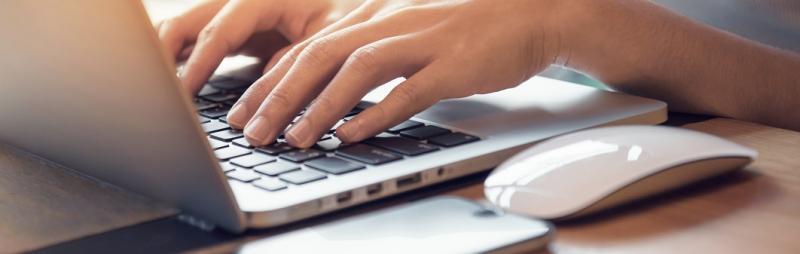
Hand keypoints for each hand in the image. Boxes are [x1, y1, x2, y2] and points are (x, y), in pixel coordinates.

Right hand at [155, 0, 363, 94]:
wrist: (369, 7)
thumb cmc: (353, 14)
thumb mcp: (332, 37)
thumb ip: (299, 61)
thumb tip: (267, 99)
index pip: (222, 26)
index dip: (201, 60)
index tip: (184, 92)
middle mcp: (249, 2)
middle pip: (192, 21)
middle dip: (167, 53)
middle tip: (152, 88)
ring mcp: (244, 18)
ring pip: (193, 31)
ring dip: (173, 58)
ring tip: (157, 90)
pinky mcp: (247, 35)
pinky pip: (208, 46)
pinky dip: (191, 64)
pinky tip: (180, 89)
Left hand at [227, 0, 569, 146]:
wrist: (528, 12)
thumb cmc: (464, 27)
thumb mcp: (405, 29)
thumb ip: (367, 51)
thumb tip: (327, 91)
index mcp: (372, 14)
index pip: (308, 47)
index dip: (269, 80)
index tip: (242, 111)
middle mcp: (389, 22)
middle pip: (320, 55)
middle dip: (278, 95)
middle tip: (250, 131)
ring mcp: (421, 41)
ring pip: (356, 71)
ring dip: (319, 106)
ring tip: (293, 138)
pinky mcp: (452, 64)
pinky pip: (407, 90)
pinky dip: (375, 114)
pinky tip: (351, 134)